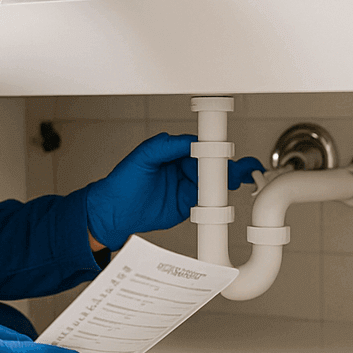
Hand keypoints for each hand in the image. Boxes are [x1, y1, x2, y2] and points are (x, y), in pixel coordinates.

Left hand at [85, 133, 262, 249]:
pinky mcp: (188, 205)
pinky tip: (226, 197)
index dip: (214, 149)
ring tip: (239, 180)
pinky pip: (208, 202)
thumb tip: (188, 140)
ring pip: (214, 182)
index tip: (222, 153)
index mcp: (174, 152)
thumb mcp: (142, 157)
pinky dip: (220, 200)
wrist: (113, 212)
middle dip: (227, 166)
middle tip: (234, 170)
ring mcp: (187, 187)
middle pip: (213, 165)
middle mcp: (183, 168)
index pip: (200, 147)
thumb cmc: (121, 182)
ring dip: (228, 181)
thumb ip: (165, 145)